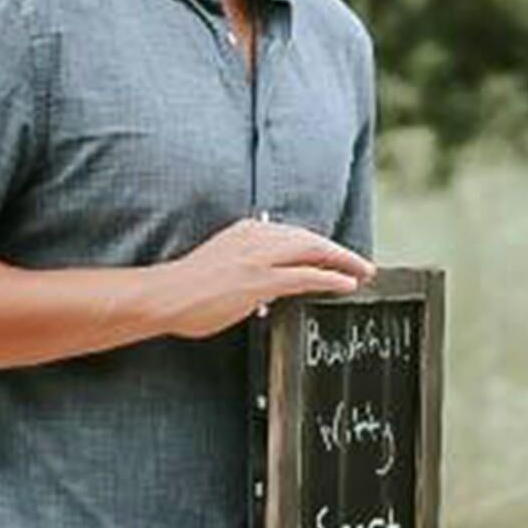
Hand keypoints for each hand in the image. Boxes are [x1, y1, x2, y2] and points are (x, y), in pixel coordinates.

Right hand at [163, 218, 374, 338]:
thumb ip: (245, 266)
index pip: (293, 234)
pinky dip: (331, 278)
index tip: (336, 255)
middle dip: (339, 250)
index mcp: (246, 231)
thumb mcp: (220, 263)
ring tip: (364, 272)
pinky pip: (307, 275)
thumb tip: (265, 290)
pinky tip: (347, 284)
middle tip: (362, 263)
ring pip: (314, 252)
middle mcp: (256, 237)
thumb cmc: (185, 289)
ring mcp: (259, 258)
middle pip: (310, 239)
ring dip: (343, 262)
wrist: (164, 296)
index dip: (319, 245)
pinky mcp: (261, 280)